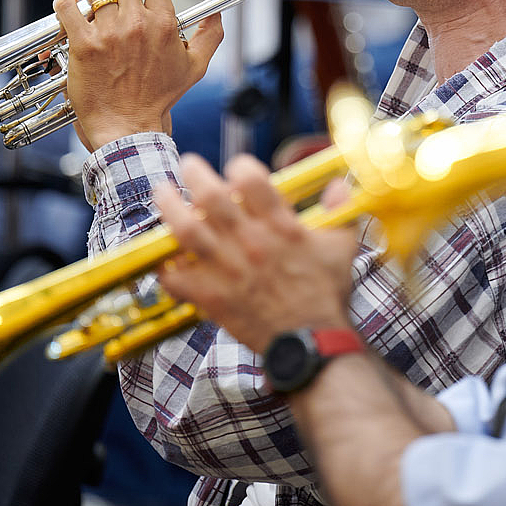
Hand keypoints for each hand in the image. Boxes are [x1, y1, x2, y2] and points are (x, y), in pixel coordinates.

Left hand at [53, 0, 221, 149]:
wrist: (129, 126)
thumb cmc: (159, 98)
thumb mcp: (195, 66)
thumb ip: (211, 32)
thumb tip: (217, 4)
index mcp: (164, 24)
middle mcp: (137, 24)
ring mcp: (109, 34)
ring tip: (92, 0)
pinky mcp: (83, 46)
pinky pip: (67, 7)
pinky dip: (65, 1)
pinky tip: (70, 6)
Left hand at [154, 154, 360, 352]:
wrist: (312, 341)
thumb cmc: (327, 295)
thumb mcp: (342, 248)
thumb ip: (341, 212)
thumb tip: (339, 186)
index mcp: (281, 226)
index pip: (251, 179)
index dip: (240, 166)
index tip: (237, 168)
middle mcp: (250, 242)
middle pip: (210, 196)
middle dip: (195, 173)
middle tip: (189, 165)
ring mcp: (227, 270)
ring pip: (185, 229)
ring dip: (169, 206)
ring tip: (163, 193)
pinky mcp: (212, 297)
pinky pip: (176, 277)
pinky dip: (165, 266)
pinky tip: (164, 257)